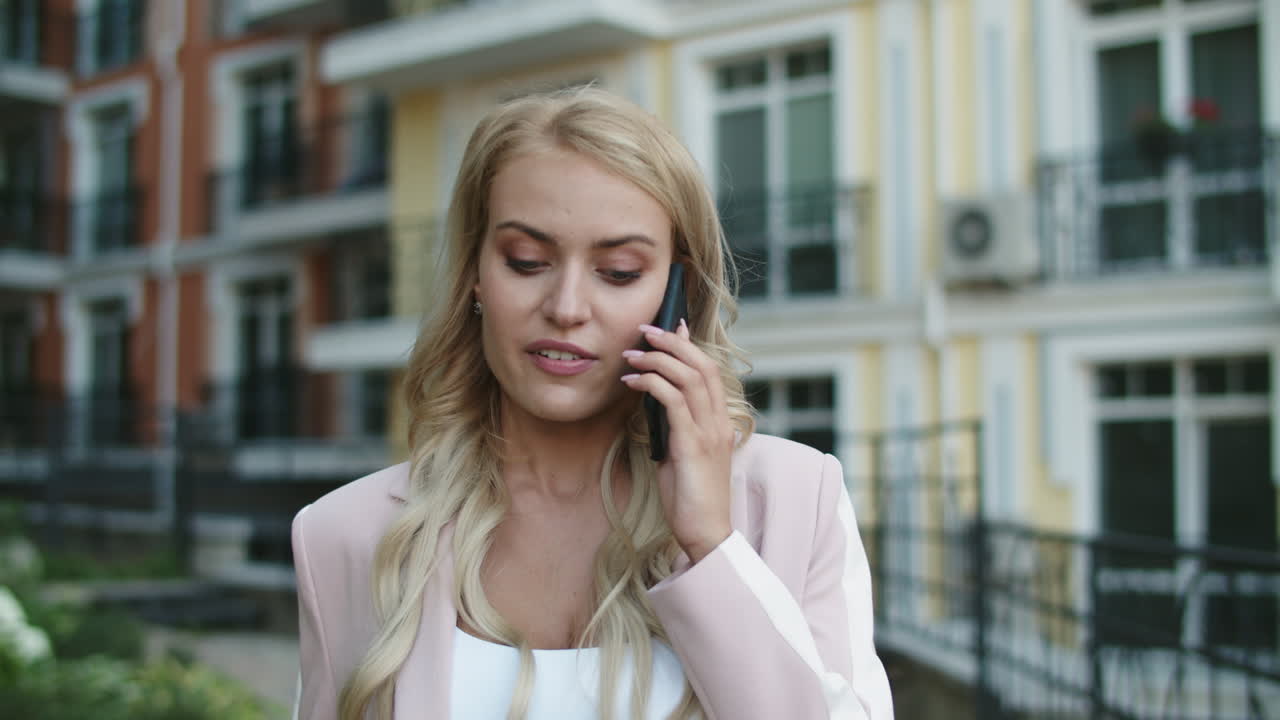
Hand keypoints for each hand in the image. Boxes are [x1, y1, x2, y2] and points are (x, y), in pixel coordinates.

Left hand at [621, 319, 732, 562]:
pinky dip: (652, 383)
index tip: (672, 326)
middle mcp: (719, 422)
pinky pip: (673, 402)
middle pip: (701, 365)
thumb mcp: (681, 454)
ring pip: (689, 377)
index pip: (710, 371)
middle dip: (672, 342)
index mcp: (720, 423)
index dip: (691, 345)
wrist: (706, 532)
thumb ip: (675, 427)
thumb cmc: (690, 497)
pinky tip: (632, 381)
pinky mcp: (692, 446)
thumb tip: (654, 401)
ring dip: (658, 359)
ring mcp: (709, 433)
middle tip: (645, 330)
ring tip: (632, 353)